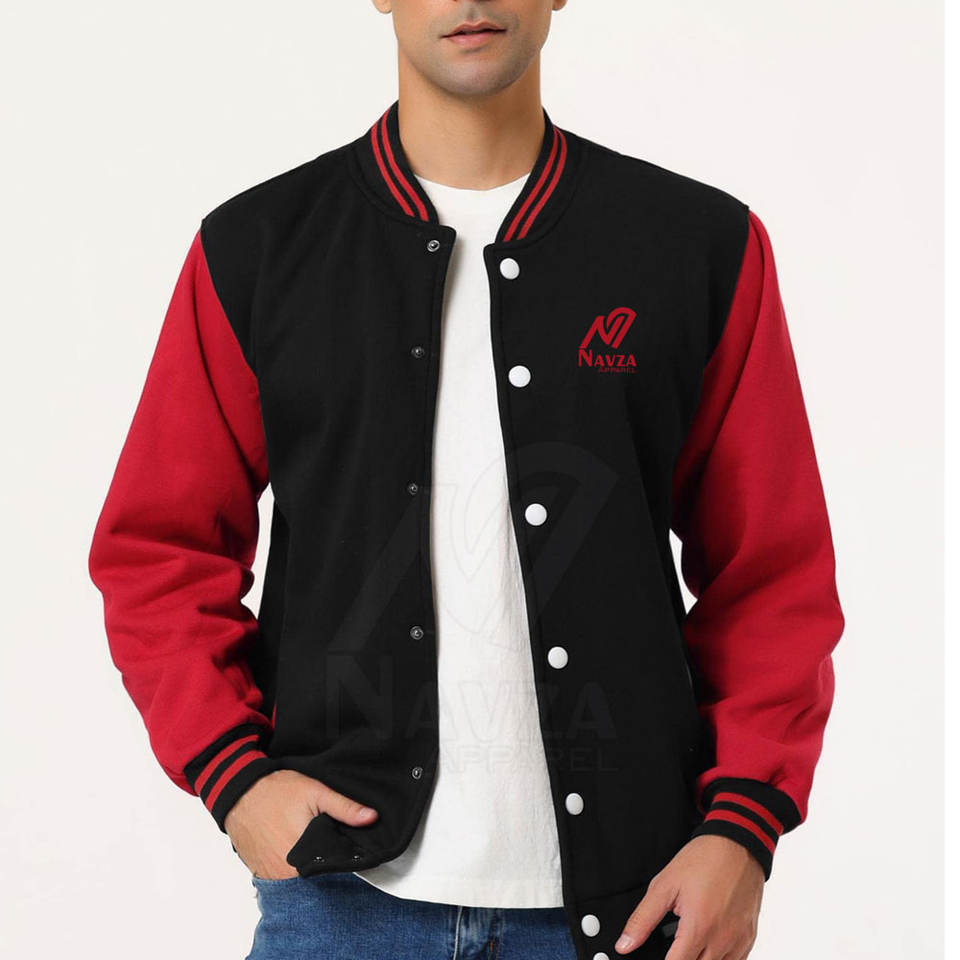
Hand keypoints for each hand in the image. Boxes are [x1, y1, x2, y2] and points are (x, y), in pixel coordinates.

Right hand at [224, 769, 377, 879]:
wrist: (239, 792)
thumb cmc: (276, 790)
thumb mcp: (316, 792)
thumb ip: (345, 808)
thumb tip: (372, 818)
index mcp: (304, 853)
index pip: (334, 869)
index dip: (345, 861)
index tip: (348, 849)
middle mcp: (286, 871)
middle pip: (317, 877)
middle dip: (327, 865)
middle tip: (328, 844)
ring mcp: (271, 875)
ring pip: (299, 881)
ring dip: (308, 870)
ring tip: (311, 847)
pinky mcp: (260, 874)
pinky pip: (281, 880)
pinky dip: (291, 871)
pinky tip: (295, 853)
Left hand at [615, 835, 763, 959]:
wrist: (737, 844)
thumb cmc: (703, 860)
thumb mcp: (664, 885)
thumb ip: (643, 919)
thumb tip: (625, 944)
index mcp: (698, 927)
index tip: (658, 956)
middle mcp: (722, 940)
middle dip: (682, 959)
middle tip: (674, 944)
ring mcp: (739, 941)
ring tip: (689, 943)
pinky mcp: (749, 938)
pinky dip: (721, 959)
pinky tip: (708, 945)